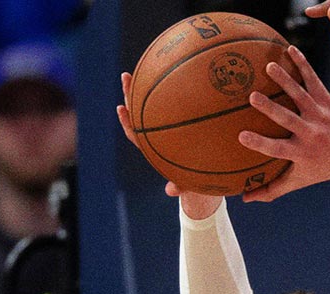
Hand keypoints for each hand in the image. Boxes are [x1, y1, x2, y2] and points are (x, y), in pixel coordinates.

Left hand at [115, 73, 221, 218]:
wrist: (208, 179)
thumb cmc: (198, 183)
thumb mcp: (191, 187)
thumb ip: (181, 188)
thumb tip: (170, 191)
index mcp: (156, 148)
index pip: (136, 134)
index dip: (127, 122)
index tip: (121, 108)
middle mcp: (159, 135)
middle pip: (140, 112)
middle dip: (132, 94)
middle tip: (127, 76)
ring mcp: (170, 128)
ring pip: (155, 104)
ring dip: (148, 86)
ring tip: (146, 66)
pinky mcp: (184, 123)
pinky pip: (177, 104)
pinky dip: (175, 90)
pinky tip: (182, 74)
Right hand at [238, 45, 329, 201]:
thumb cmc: (322, 168)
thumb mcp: (299, 181)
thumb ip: (273, 189)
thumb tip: (245, 198)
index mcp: (300, 153)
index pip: (277, 149)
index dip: (260, 144)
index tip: (242, 136)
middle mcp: (310, 133)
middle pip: (288, 120)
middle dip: (272, 109)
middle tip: (253, 97)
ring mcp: (319, 115)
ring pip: (301, 96)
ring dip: (286, 81)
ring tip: (269, 67)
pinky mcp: (327, 101)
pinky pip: (314, 80)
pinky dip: (304, 65)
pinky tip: (291, 50)